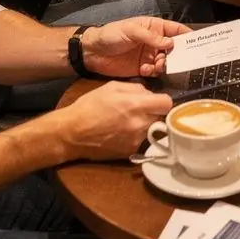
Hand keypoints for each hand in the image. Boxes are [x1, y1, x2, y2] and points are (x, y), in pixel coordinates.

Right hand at [55, 80, 170, 160]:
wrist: (72, 133)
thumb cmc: (89, 107)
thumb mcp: (111, 87)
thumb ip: (135, 88)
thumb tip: (149, 94)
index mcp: (136, 105)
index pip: (166, 103)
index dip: (161, 101)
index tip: (155, 101)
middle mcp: (140, 124)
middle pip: (160, 116)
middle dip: (152, 112)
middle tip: (137, 110)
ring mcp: (136, 140)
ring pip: (151, 129)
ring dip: (144, 124)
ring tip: (126, 121)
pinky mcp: (130, 151)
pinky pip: (141, 140)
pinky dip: (135, 135)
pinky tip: (120, 132)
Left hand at [83, 16, 190, 79]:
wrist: (93, 52)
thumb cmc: (112, 34)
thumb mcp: (131, 30)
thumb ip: (151, 37)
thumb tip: (171, 44)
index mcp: (154, 27)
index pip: (175, 30)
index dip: (187, 35)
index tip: (198, 43)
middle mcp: (155, 41)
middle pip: (174, 48)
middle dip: (177, 54)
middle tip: (174, 60)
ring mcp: (149, 55)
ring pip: (166, 61)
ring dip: (165, 65)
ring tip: (156, 66)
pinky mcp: (143, 68)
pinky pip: (155, 71)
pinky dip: (154, 72)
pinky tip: (146, 70)